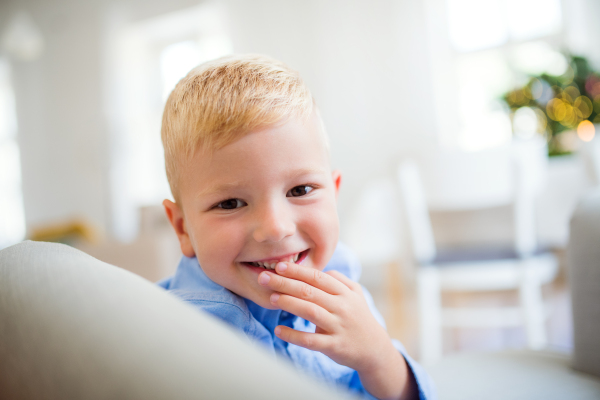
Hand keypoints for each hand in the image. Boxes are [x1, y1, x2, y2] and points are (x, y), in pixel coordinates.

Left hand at [258, 262, 415, 399]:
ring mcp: (338, 326)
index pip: (317, 277)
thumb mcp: (356, 295)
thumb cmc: (359, 318)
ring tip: (271, 298)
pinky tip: (279, 330)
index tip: (279, 265)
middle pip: (310, 291)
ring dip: (289, 303)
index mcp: (345, 293)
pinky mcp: (334, 346)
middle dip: (285, 283)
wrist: (375, 350)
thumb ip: (339, 280)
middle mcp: (342, 307)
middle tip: (264, 277)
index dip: (297, 271)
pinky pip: (311, 341)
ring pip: (310, 311)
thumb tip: (320, 270)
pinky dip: (293, 335)